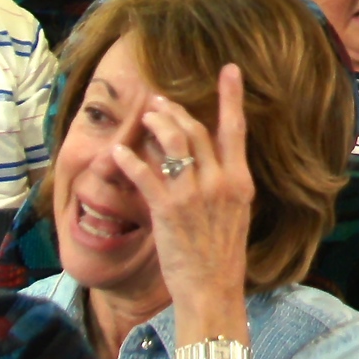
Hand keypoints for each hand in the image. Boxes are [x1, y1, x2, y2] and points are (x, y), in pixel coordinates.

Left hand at [111, 63, 254, 358]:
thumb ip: (224, 184)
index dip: (231, 97)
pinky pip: (145, 174)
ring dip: (156, 124)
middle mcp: (221, 182)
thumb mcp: (236, 214)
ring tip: (144, 116)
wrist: (213, 289)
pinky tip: (117, 152)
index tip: (229, 70)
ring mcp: (195, 195)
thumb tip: (209, 160)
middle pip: (196, 131)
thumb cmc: (223, 255)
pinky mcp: (169, 210)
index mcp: (240, 182)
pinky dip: (129, 160)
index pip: (236, 129)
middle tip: (159, 101)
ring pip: (173, 143)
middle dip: (175, 111)